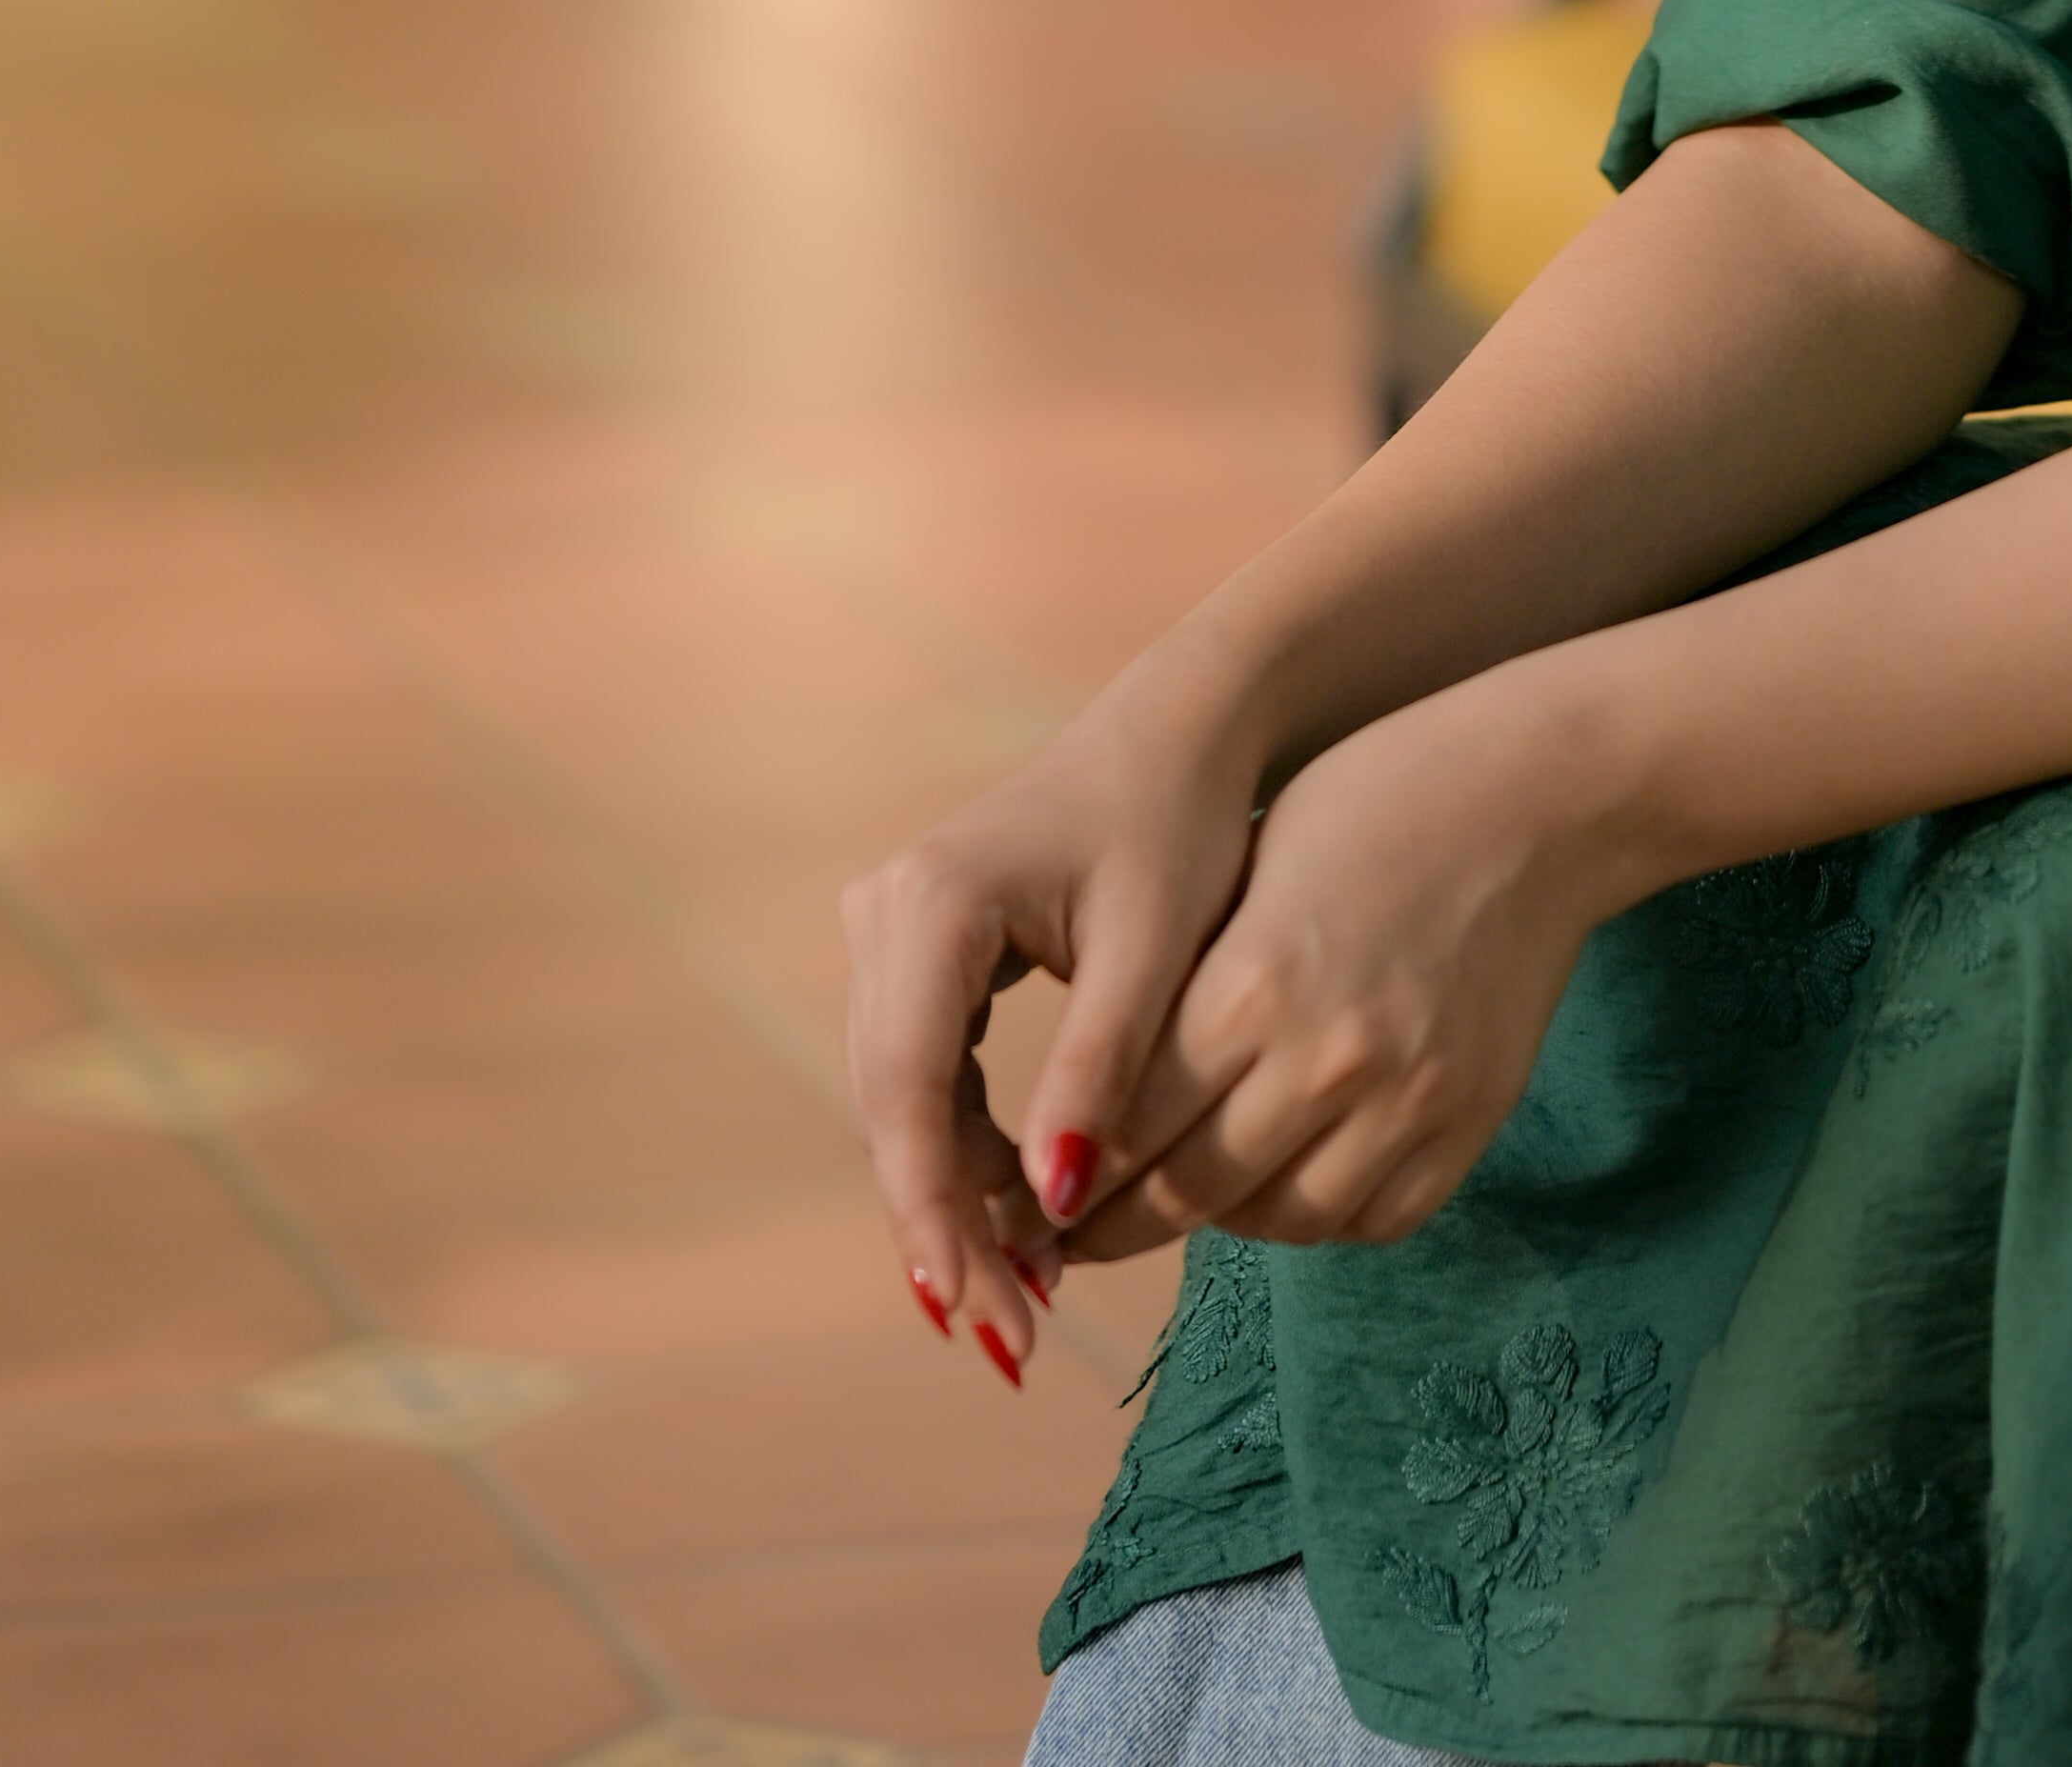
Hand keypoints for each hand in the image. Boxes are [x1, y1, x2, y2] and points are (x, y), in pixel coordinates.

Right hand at [840, 639, 1268, 1374]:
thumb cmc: (1181, 825)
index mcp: (937, 900)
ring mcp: (891, 929)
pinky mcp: (919, 952)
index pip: (909, 1088)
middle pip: (894, 1108)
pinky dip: (970, 1152)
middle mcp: (888, 911)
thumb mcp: (1153, 952)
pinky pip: (927, 1075)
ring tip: (1025, 1304)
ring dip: (957, 1202)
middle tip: (1012, 1339)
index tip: (969, 1307)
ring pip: (904, 1104)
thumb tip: (1055, 1208)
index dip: (933, 1209)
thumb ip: (1101, 1072)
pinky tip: (1026, 1223)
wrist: (1183, 732)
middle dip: (949, 1228)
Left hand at [1059, 665, 1625, 1257]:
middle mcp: (1326, 1056)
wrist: (1538, 794)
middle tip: (1070, 1241)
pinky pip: (1371, 1218)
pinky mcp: (1467, 1121)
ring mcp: (1406, 1098)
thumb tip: (1102, 1107)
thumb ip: (1184, 992)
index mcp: (1251, 982)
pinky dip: (1317, 1216)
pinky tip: (1285, 1185)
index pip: (1126, 1127)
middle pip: (1190, 1191)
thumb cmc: (1375, 805)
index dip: (1066, 1177)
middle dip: (1117, 1224)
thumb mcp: (1252, 873)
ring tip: (1180, 1203)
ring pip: (1278, 1220)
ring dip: (1219, 1220)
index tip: (1030, 1201)